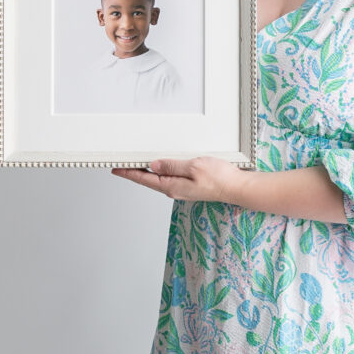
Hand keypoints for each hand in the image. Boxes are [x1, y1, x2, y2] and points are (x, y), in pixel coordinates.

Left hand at [111, 156, 246, 204]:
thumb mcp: (193, 166)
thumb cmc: (219, 178)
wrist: (237, 187)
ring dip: (146, 172)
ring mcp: (182, 189)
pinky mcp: (190, 186)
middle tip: (121, 165)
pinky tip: (160, 166)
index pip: (144, 179)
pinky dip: (160, 171)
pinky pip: (169, 178)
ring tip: (135, 164)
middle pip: (149, 180)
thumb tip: (153, 164)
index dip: (128, 173)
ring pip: (159, 179)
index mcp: (172, 186)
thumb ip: (172, 165)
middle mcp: (175, 189)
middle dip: (134, 172)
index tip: (116, 168)